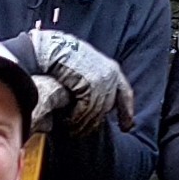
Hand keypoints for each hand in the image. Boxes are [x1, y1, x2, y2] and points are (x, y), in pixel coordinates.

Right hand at [12, 29, 134, 135]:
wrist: (52, 48)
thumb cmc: (64, 58)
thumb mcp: (87, 68)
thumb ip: (96, 83)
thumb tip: (100, 104)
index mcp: (113, 70)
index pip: (125, 94)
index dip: (126, 112)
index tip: (126, 127)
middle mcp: (111, 76)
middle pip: (107, 108)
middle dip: (95, 122)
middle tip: (82, 131)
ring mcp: (102, 81)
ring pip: (96, 112)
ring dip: (83, 123)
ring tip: (72, 129)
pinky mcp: (90, 86)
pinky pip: (85, 109)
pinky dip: (76, 117)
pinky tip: (68, 121)